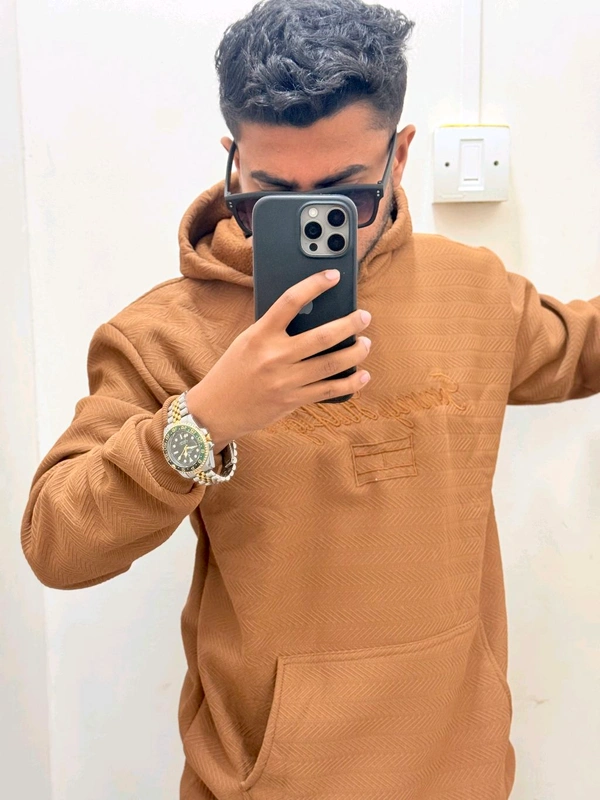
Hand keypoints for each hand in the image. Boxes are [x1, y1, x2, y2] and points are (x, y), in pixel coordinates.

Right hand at [186, 269, 371, 451]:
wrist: (216, 410)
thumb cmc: (232, 371)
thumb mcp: (247, 342)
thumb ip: (274, 330)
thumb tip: (311, 316)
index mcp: (260, 335)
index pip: (290, 301)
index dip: (314, 285)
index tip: (333, 276)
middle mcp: (274, 356)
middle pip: (322, 336)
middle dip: (350, 324)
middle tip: (364, 316)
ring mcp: (285, 380)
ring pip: (331, 363)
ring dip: (355, 352)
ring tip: (365, 343)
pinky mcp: (293, 400)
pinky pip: (329, 390)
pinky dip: (350, 383)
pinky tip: (362, 375)